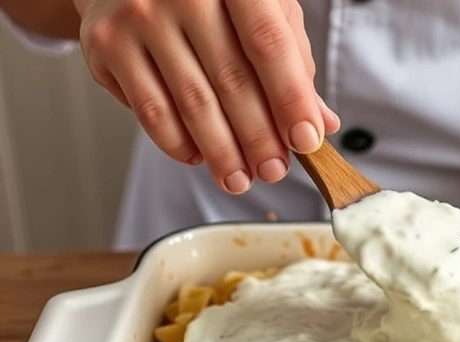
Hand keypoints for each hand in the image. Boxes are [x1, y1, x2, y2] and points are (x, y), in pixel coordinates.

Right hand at [74, 0, 341, 193]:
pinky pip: (151, 110)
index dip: (290, 98)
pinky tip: (199, 157)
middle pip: (231, 79)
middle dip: (258, 137)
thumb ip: (293, 62)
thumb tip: (323, 122)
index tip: (307, 141)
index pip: (268, 44)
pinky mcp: (108, 44)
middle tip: (274, 171)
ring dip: (221, 151)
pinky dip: (178, 143)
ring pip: (192, 102)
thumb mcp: (263, 10)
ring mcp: (141, 16)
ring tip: (240, 178)